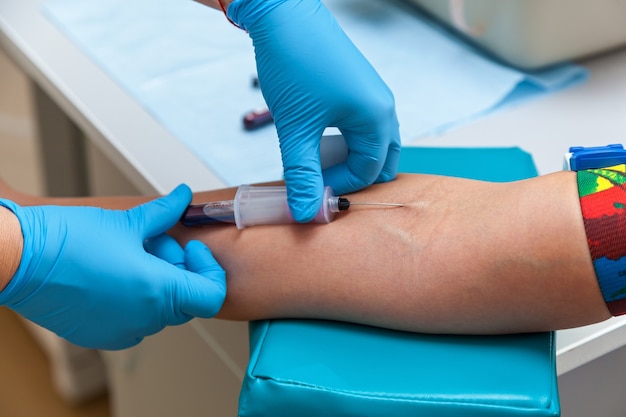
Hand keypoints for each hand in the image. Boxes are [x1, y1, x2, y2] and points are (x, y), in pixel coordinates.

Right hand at [0, 185, 225, 349]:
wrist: (19, 260)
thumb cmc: (68, 240)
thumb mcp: (127, 221)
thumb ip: (165, 213)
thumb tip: (183, 197)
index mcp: (158, 293)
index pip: (211, 296)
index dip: (209, 270)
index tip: (191, 249)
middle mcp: (144, 320)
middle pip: (186, 300)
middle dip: (179, 270)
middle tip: (153, 244)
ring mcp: (121, 332)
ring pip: (160, 310)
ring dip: (157, 283)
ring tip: (129, 254)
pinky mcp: (99, 335)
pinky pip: (134, 320)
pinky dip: (136, 299)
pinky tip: (114, 273)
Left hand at [228, 0, 400, 221]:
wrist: (283, 14)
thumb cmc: (294, 65)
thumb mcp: (295, 128)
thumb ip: (302, 174)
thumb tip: (304, 213)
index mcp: (377, 118)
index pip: (368, 172)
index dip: (339, 187)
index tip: (309, 192)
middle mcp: (383, 106)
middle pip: (381, 159)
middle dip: (353, 176)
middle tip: (320, 182)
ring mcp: (373, 95)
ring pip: (372, 143)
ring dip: (348, 159)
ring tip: (315, 162)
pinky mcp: (359, 87)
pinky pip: (363, 125)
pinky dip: (345, 141)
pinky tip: (317, 138)